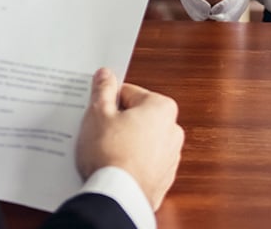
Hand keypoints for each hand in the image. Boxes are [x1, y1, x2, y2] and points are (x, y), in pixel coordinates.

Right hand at [76, 68, 183, 210]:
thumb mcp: (99, 113)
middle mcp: (173, 130)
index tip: (97, 112)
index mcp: (162, 107)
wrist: (118, 196)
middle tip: (98, 133)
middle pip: (137, 117)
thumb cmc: (111, 153)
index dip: (108, 102)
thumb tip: (106, 74)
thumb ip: (103, 90)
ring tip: (105, 153)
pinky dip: (130, 163)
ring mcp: (170, 156)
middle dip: (118, 123)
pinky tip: (114, 168)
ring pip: (140, 141)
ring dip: (124, 144)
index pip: (129, 93)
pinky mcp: (163, 178)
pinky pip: (143, 162)